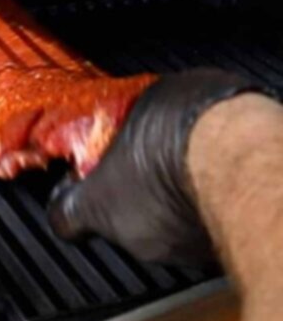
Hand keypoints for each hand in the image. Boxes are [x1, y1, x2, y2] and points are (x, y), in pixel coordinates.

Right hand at [47, 69, 268, 265]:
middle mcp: (198, 96)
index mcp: (145, 99)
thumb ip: (70, 210)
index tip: (117, 197)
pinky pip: (250, 168)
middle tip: (158, 215)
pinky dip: (239, 192)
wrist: (247, 181)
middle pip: (170, 140)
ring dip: (204, 184)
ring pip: (214, 152)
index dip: (114, 167)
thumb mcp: (98, 206)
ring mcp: (244, 115)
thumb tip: (60, 216)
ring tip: (197, 224)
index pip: (120, 131)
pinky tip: (231, 220)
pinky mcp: (276, 143)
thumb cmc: (169, 179)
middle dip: (161, 176)